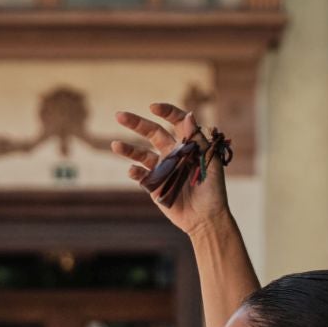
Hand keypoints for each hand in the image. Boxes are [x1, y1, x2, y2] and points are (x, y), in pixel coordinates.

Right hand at [112, 102, 230, 237]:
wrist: (205, 218)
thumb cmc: (212, 189)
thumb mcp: (209, 161)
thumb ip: (197, 138)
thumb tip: (188, 115)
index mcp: (188, 144)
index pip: (176, 122)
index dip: (166, 112)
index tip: (153, 107)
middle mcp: (172, 153)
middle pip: (152, 133)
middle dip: (136, 123)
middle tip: (119, 115)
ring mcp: (162, 169)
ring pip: (141, 154)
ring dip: (128, 149)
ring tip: (115, 145)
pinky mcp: (154, 185)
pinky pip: (141, 176)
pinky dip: (135, 172)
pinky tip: (132, 170)